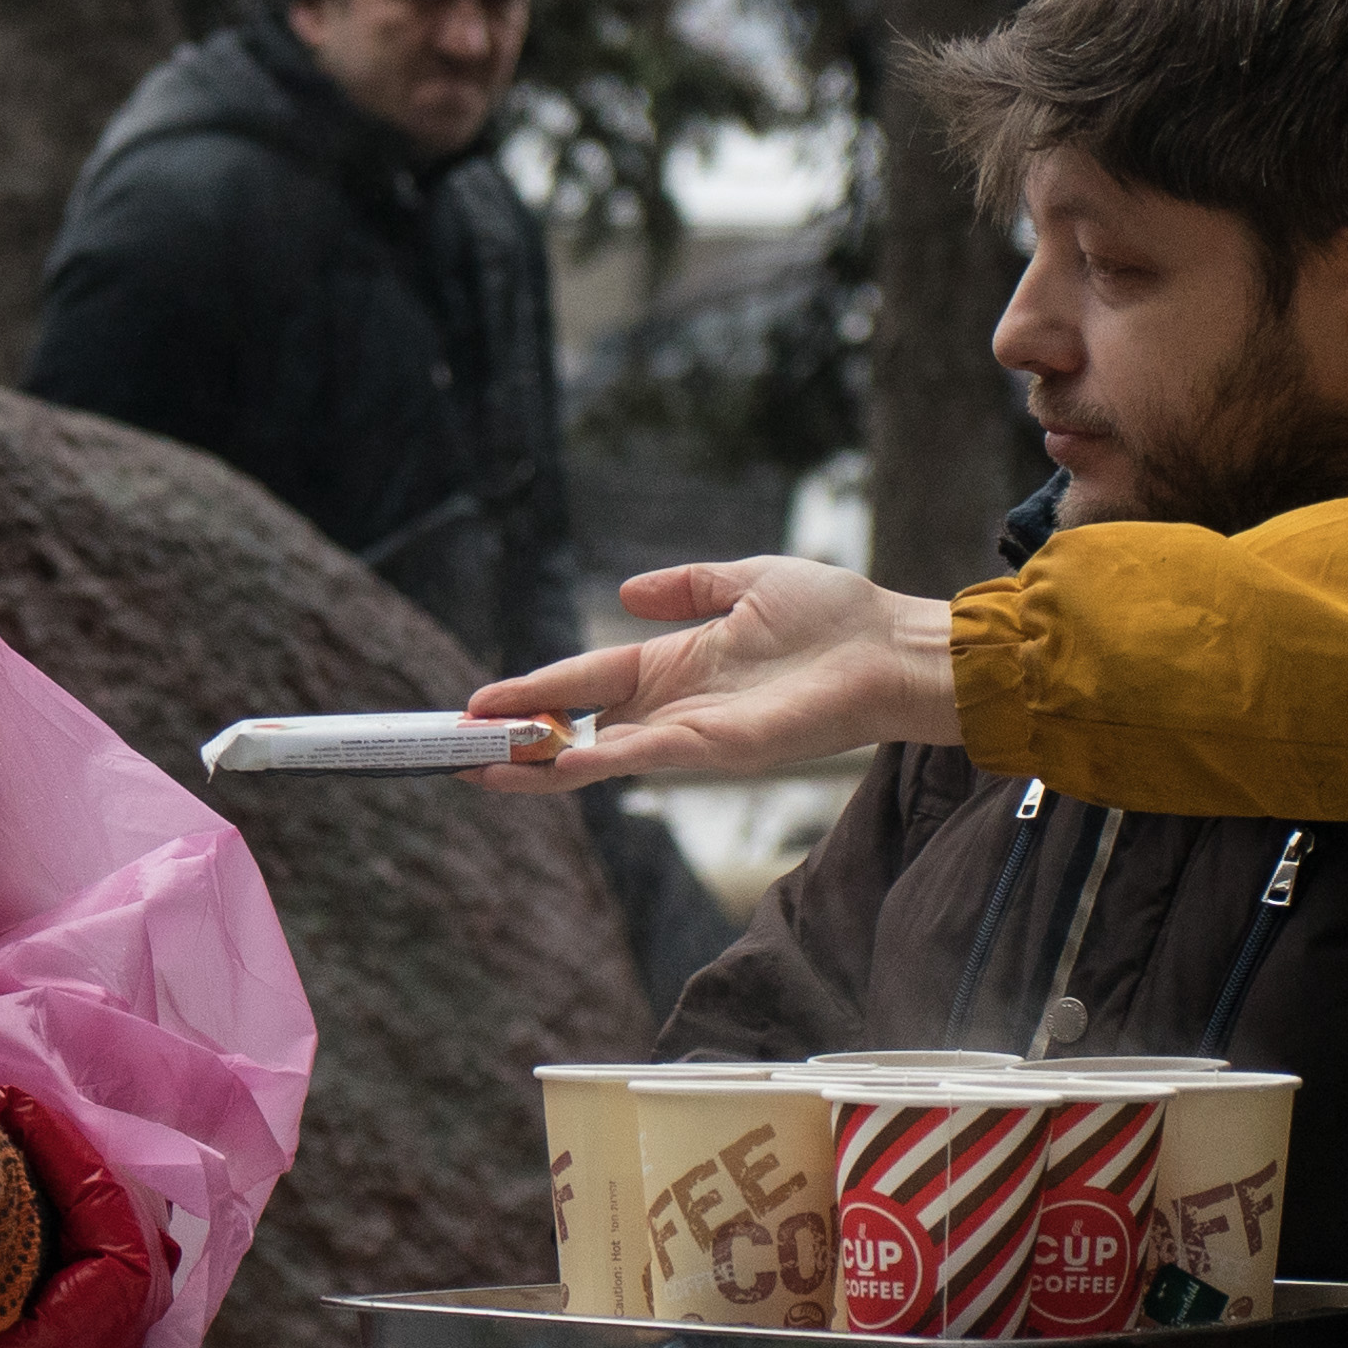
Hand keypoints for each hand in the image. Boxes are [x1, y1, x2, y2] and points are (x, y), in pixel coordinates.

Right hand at [470, 558, 960, 789]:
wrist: (892, 648)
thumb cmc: (837, 614)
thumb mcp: (748, 580)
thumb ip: (688, 585)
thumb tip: (629, 589)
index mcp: (677, 661)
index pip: (586, 679)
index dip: (534, 688)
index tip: (481, 700)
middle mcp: (674, 703)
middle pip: (576, 723)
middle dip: (517, 736)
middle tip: (455, 747)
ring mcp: (689, 731)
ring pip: (594, 753)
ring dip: (536, 763)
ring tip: (478, 768)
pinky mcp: (713, 749)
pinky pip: (638, 758)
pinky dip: (590, 763)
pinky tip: (546, 765)